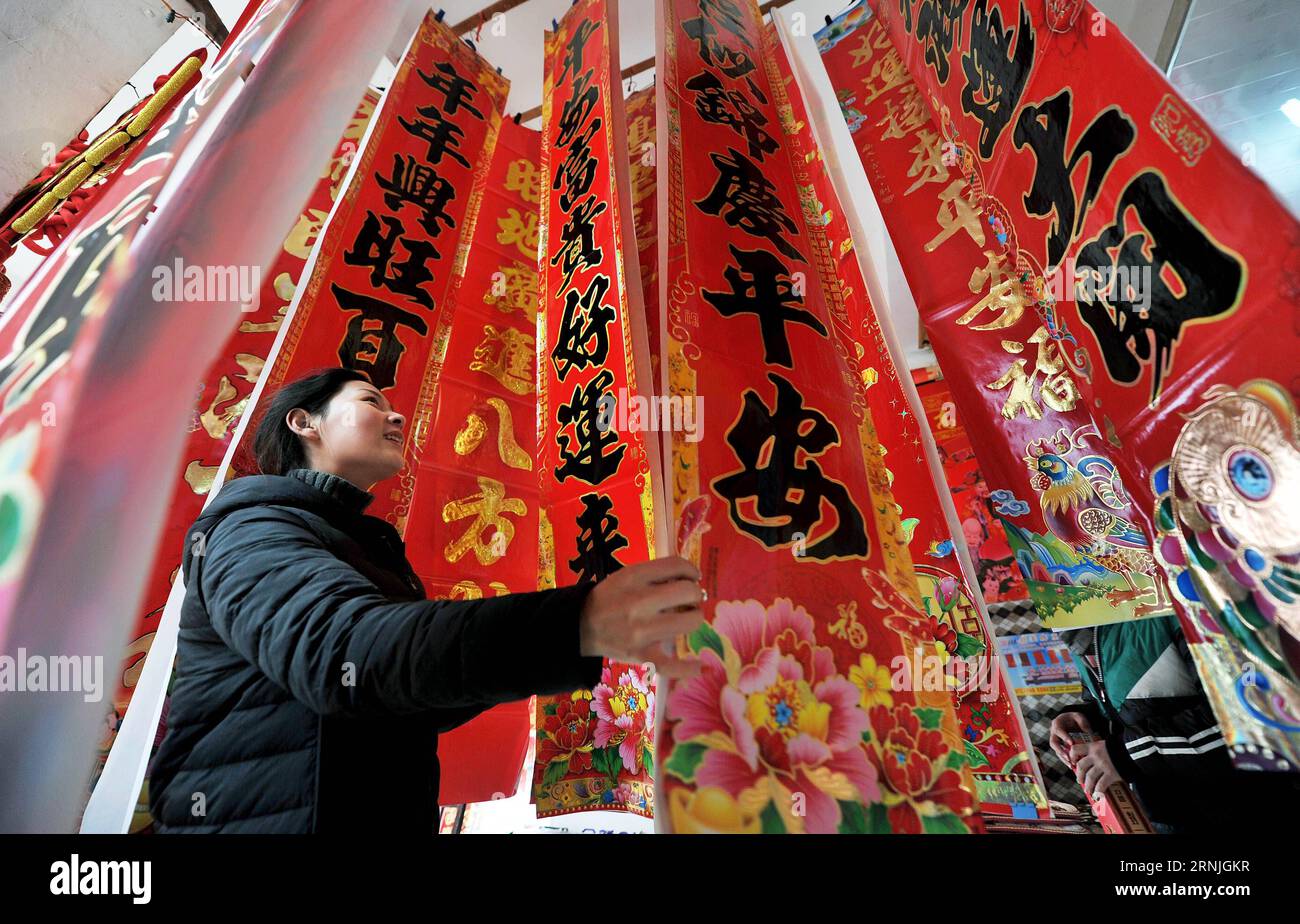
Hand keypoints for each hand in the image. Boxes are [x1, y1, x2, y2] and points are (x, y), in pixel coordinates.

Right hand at [578, 556, 704, 679]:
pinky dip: (688, 668)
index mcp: (634, 577)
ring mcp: (641, 631)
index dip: (691, 571)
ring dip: (693, 619)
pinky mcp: (641, 656)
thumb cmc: (609, 598)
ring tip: (684, 619)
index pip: (677, 565)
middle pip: (688, 592)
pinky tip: (700, 666)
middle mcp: (639, 602)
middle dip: (694, 595)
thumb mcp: (626, 575)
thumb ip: (656, 574)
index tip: (692, 578)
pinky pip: (672, 665)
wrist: (581, 627)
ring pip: (690, 622)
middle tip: (688, 601)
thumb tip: (692, 581)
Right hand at [1049, 711, 1092, 764]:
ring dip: (1063, 758)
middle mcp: (1053, 732)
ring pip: (1056, 750)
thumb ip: (1083, 724)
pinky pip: (1060, 754)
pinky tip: (1072, 766)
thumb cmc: (1075, 718)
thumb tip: (1089, 734)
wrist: (1071, 721)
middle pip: (1053, 743)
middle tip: (1068, 757)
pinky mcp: (1059, 747)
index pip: (1059, 731)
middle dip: (1060, 751)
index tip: (1072, 744)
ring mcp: (1055, 740)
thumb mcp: (1079, 717)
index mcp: (1057, 723)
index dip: (1064, 737)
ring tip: (1071, 765)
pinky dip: (1065, 760)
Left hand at [1073, 741, 1122, 800]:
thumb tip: (1087, 758)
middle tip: (1079, 780)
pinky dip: (1098, 791)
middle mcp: (1096, 756)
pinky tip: (1097, 795)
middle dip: (1079, 775)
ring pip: (1090, 777)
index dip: (1071, 757)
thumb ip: (1095, 750)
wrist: (1134, 750)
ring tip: (1087, 790)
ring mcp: (1103, 765)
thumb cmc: (1119, 748)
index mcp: (1093, 747)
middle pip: (1081, 766)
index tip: (1073, 763)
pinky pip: (1101, 784)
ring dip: (1087, 785)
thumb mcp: (1104, 744)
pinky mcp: (1111, 774)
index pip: (1075, 750)